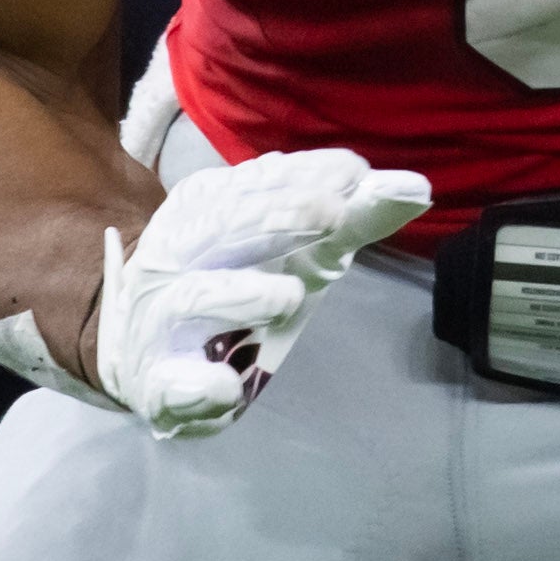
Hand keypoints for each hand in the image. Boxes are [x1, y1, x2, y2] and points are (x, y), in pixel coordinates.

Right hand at [91, 145, 429, 436]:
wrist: (144, 350)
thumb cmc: (235, 285)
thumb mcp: (291, 248)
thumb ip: (348, 220)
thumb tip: (415, 186)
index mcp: (203, 209)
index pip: (252, 183)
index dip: (301, 177)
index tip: (353, 173)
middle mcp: (174, 255)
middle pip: (220, 227)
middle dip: (277, 219)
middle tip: (335, 215)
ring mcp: (161, 319)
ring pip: (194, 298)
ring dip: (240, 294)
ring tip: (290, 295)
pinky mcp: (157, 382)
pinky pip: (170, 381)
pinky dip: (195, 383)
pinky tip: (224, 387)